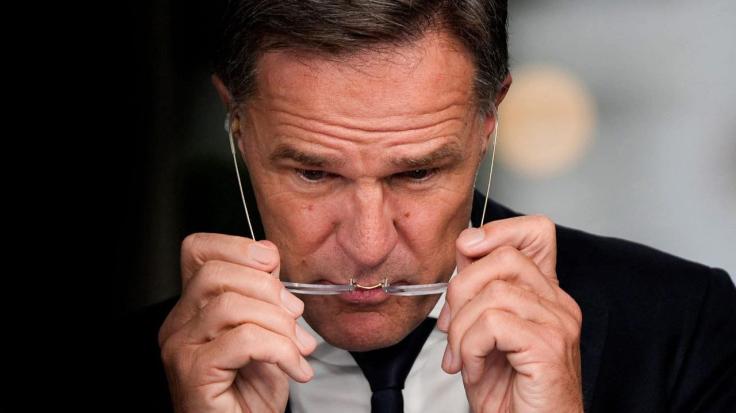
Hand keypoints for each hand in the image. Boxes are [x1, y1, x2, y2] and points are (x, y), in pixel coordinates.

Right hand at [158, 233, 316, 412]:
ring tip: (298, 349)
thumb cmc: (252, 394)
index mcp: (194, 308)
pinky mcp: (193, 371)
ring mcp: (181, 347)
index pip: (198, 251)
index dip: (237, 247)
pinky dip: (281, 350)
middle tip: (295, 317)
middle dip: (268, 288)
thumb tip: (268, 256)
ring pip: (231, 304)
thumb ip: (263, 293)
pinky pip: (243, 340)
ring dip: (279, 324)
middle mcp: (179, 324)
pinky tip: (295, 368)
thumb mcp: (267, 331)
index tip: (272, 263)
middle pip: (215, 272)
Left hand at [437, 216, 582, 412]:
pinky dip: (471, 347)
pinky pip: (493, 323)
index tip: (467, 254)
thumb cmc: (508, 395)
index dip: (496, 232)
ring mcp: (558, 324)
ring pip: (493, 291)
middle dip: (462, 289)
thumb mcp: (481, 334)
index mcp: (543, 295)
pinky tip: (475, 368)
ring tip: (463, 357)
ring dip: (462, 328)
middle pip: (503, 257)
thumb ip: (477, 292)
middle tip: (452, 329)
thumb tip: (463, 253)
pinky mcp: (549, 346)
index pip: (535, 232)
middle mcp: (557, 304)